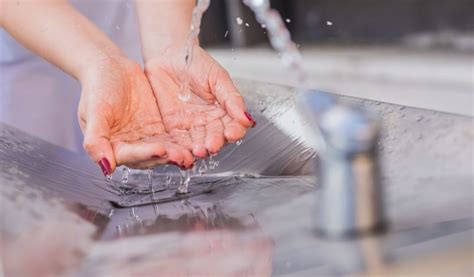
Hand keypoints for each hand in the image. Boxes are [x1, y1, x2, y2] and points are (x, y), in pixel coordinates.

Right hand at [78, 56, 194, 174]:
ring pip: (163, 150)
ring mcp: (145, 138)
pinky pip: (171, 138)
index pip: (130, 156)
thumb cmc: (97, 86)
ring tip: (190, 154)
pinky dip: (181, 142)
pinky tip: (194, 143)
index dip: (145, 154)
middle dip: (166, 157)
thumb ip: (95, 139)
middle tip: (182, 156)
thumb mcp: (93, 111)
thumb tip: (105, 166)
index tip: (160, 149)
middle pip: (149, 157)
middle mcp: (129, 146)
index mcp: (111, 146)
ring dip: (176, 153)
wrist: (110, 66)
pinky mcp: (158, 128)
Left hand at [144, 45, 255, 157]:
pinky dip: (181, 148)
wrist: (167, 54)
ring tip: (198, 151)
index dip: (234, 131)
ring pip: (198, 142)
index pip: (233, 125)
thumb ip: (231, 98)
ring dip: (199, 148)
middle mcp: (209, 121)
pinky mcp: (173, 127)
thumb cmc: (195, 62)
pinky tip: (184, 152)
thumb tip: (247, 118)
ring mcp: (191, 125)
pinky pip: (178, 140)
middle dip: (214, 142)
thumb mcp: (218, 77)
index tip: (232, 133)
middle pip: (215, 137)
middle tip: (212, 146)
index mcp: (224, 110)